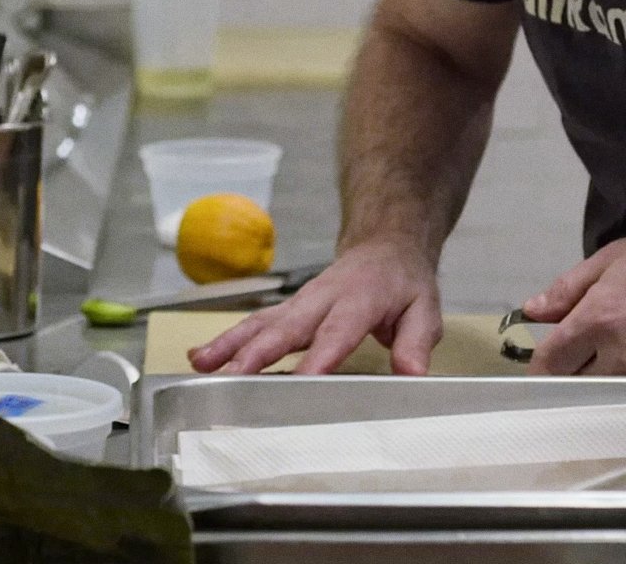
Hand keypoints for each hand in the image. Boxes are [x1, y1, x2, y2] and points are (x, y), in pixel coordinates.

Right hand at [187, 239, 442, 374]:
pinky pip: (255, 325)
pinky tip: (201, 359)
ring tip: (201, 366)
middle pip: (287, 326)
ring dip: (230, 345)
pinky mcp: (288, 310)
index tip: (304, 380)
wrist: (384, 245)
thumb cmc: (403, 283)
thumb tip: (412, 375)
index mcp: (360, 299)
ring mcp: (300, 303)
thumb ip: (417, 342)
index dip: (321, 356)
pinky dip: (227, 341)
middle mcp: (323, 298)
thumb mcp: (425, 309)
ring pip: (261, 323)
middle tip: (234, 378)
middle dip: (258, 353)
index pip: (339, 330)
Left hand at [521, 224, 625, 375]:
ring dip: (606, 390)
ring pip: (612, 400)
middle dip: (572, 381)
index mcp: (597, 321)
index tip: (546, 366)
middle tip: (580, 367)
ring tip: (616, 371)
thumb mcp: (616, 257)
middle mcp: (622, 359)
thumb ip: (568, 288)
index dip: (540, 368)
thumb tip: (532, 312)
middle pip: (577, 389)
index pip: (549, 364)